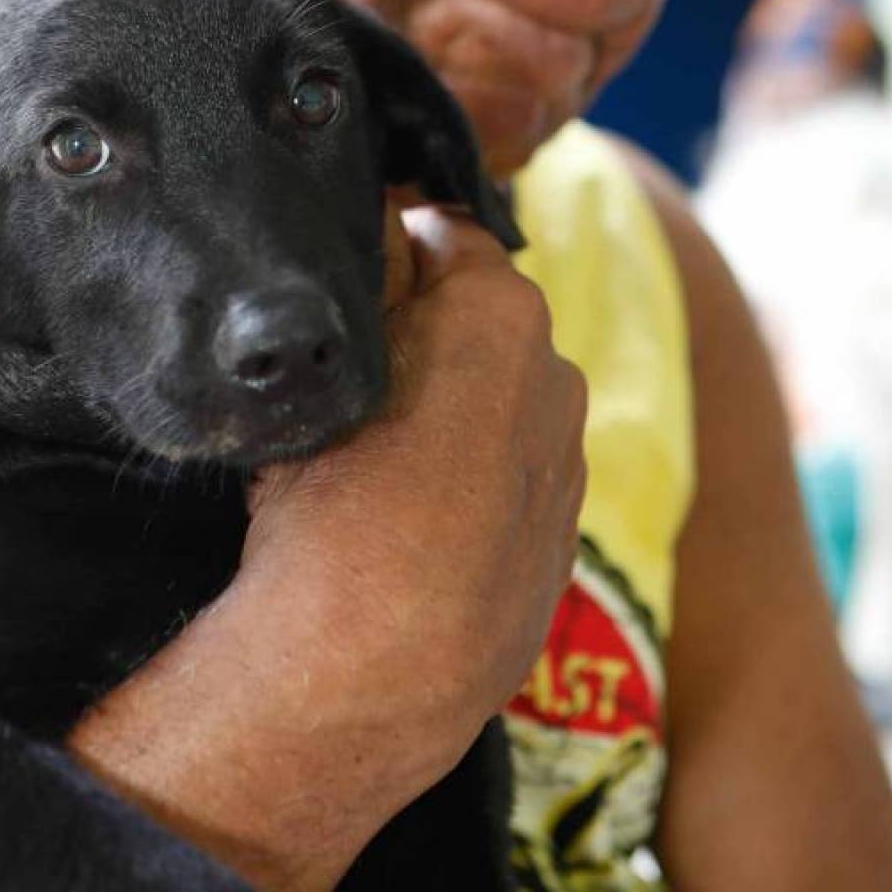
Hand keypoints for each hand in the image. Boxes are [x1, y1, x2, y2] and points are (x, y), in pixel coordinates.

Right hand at [244, 203, 587, 794]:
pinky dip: (469, 489)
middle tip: (346, 382)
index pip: (443, 232)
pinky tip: (408, 528)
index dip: (389, 250)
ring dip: (448, 415)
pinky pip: (509, 485)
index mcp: (503, 310)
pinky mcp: (560, 545)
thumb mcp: (324, 361)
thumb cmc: (332, 506)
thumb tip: (383, 218)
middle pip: (477, 322)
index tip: (344, 288)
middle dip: (424, 334)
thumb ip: (365, 268)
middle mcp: (557, 376)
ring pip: (496, 407)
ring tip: (369, 470)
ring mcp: (567, 466)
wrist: (373, 674)